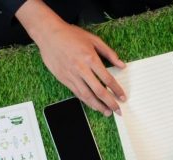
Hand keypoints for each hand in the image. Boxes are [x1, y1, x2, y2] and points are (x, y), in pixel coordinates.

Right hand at [16, 0, 124, 115]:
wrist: (49, 36)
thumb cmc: (71, 35)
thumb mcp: (94, 39)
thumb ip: (109, 53)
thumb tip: (121, 65)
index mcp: (90, 58)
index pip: (107, 78)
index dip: (116, 89)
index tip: (122, 97)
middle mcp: (81, 69)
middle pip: (98, 90)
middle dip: (109, 102)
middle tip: (117, 110)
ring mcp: (71, 76)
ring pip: (87, 95)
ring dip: (98, 106)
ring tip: (106, 112)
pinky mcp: (64, 80)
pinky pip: (77, 93)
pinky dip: (86, 101)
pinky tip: (93, 105)